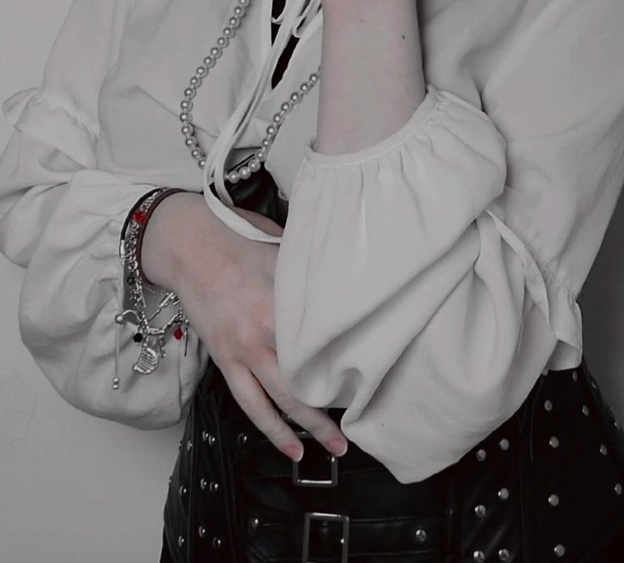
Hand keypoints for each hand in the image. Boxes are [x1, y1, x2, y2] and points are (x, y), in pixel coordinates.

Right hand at [140, 193, 347, 459]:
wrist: (189, 245)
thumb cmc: (238, 238)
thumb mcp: (283, 248)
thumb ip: (310, 272)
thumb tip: (343, 281)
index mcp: (285, 300)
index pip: (326, 340)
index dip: (350, 362)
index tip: (372, 377)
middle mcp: (265, 330)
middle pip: (307, 379)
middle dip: (335, 409)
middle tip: (360, 427)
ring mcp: (243, 349)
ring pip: (281, 400)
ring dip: (309, 428)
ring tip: (333, 448)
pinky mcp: (225, 359)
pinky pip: (250, 403)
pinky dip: (271, 428)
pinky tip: (289, 447)